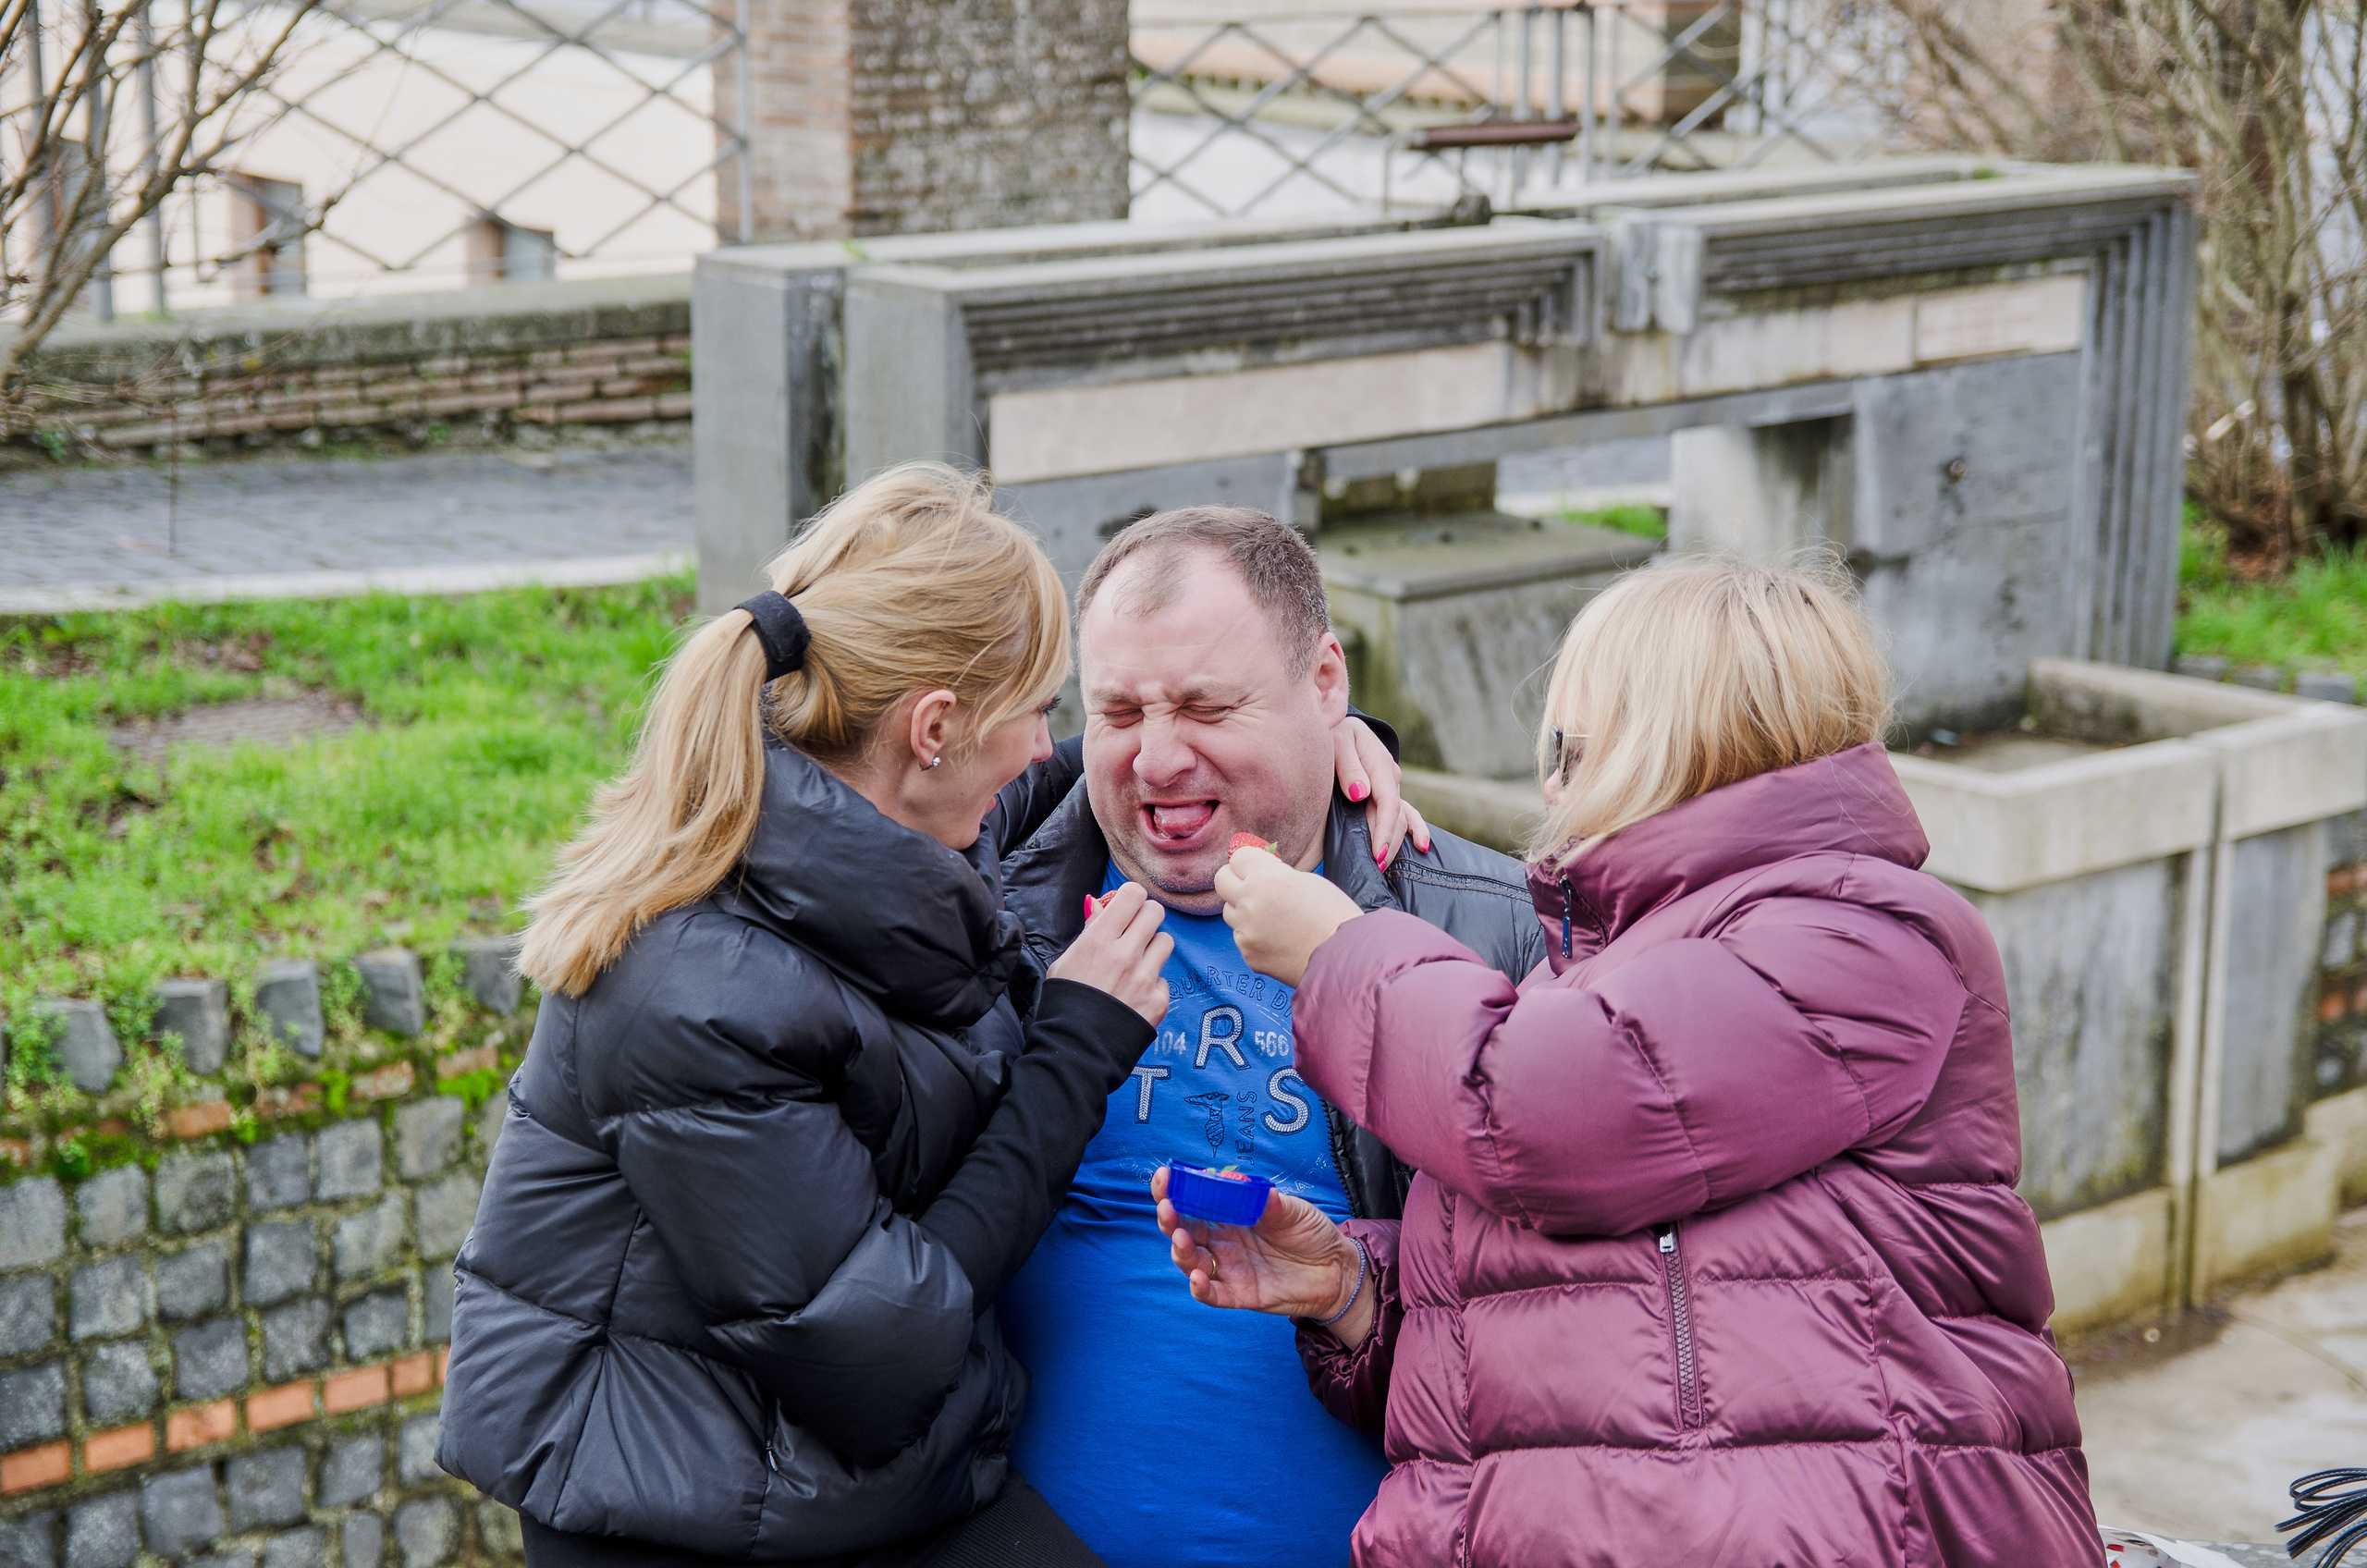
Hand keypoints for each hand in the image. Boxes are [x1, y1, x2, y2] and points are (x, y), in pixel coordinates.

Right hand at [1048, 880, 1172, 1023]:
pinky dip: (1152, 984)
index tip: (1126, 908)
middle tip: (1134, 932)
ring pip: (1166, 941)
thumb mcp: (1066, 961)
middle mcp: (1125, 954)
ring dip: (1153, 948)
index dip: (1131, 898)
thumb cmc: (1066, 1003)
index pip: (1133, 895)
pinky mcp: (1159, 1000)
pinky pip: (1164, 978)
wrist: (1077, 1050)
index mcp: (1099, 940)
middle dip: (1145, 917)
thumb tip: (1098, 904)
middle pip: (1155, 911)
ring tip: (1136, 964)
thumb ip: (1089, 931)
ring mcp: (1145, 978)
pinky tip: (1135, 995)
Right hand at [1152, 1167, 1375, 1346]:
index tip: (1164, 1177)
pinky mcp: (1239, 1294)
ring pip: (1191, 1262)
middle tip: (1167, 1206)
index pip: (1193, 1202)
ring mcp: (1229, 1268)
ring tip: (1181, 1237)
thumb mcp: (1295, 1211)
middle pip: (1183, 1231)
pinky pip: (1213, 1294)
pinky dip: (1201, 1289)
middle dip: (1169, 1218)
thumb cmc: (1312, 1234)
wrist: (1337, 1269)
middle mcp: (1222, 1242)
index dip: (1174, 1191)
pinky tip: (1197, 1278)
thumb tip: (1257, 1191)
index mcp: (1230, 1216)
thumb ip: (1273, 1204)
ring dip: (1181, 1250)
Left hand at [1213, 844, 1361, 985]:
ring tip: (1273, 918)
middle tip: (1253, 887)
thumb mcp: (1308, 881)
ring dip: (1244, 911)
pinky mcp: (1248, 954)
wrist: (1345, 959)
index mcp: (1266, 878)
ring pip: (1229, 911)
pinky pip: (1242, 938)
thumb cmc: (1334, 916)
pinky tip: (1278, 940)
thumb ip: (1277, 874)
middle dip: (1235, 880)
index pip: (1238, 857)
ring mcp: (1246, 931)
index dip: (1250, 862)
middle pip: (1221, 880)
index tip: (1257, 867)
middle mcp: (1249, 902)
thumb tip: (1258, 873)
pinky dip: (1255, 936)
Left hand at [1333, 718, 1430, 870]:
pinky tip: (1422, 846)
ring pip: (1402, 818)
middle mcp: (1390, 776)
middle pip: (1396, 816)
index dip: (1384, 830)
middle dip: (1388, 843)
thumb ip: (1348, 766)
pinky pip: (1407, 813)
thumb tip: (1360, 793)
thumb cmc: (1332, 733)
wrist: (1337, 728)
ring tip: (1383, 866)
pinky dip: (1416, 830)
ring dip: (1395, 843)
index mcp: (1379, 763)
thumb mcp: (1336, 741)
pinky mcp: (1387, 792)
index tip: (1377, 853)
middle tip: (1374, 867)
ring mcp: (1391, 785)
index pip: (1388, 803)